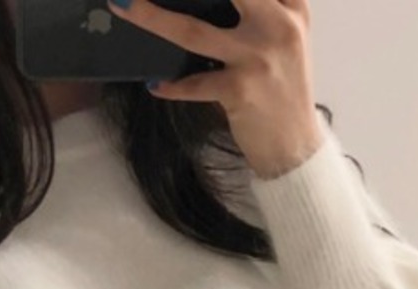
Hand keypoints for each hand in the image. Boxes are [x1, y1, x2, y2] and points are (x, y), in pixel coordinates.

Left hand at [106, 0, 324, 179]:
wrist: (294, 145)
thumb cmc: (283, 88)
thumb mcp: (284, 38)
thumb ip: (262, 9)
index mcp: (291, 7)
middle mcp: (277, 25)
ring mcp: (257, 58)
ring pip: (194, 31)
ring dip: (152, 18)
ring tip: (123, 5)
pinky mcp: (240, 92)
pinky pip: (193, 85)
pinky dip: (171, 86)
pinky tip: (155, 83)